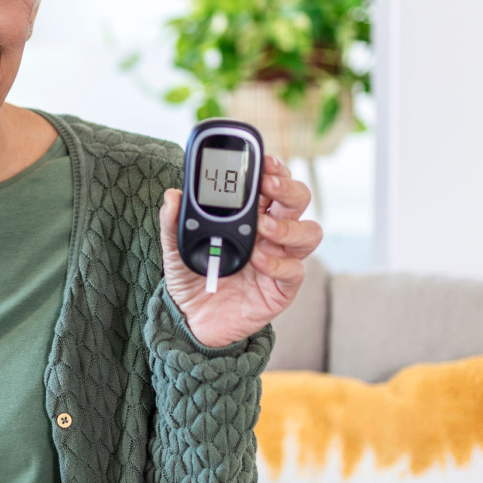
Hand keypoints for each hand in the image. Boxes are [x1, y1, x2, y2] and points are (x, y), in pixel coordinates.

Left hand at [158, 155, 322, 347]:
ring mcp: (280, 260)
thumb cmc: (191, 278)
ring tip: (262, 228)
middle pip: (297, 201)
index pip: (273, 185)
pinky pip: (294, 271)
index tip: (266, 161)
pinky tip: (257, 260)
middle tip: (268, 186)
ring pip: (309, 232)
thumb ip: (173, 223)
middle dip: (288, 189)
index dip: (275, 170)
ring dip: (289, 227)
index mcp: (250, 216)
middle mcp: (272, 234)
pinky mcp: (281, 289)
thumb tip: (172, 196)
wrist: (192, 320)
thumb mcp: (175, 249)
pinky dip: (277, 263)